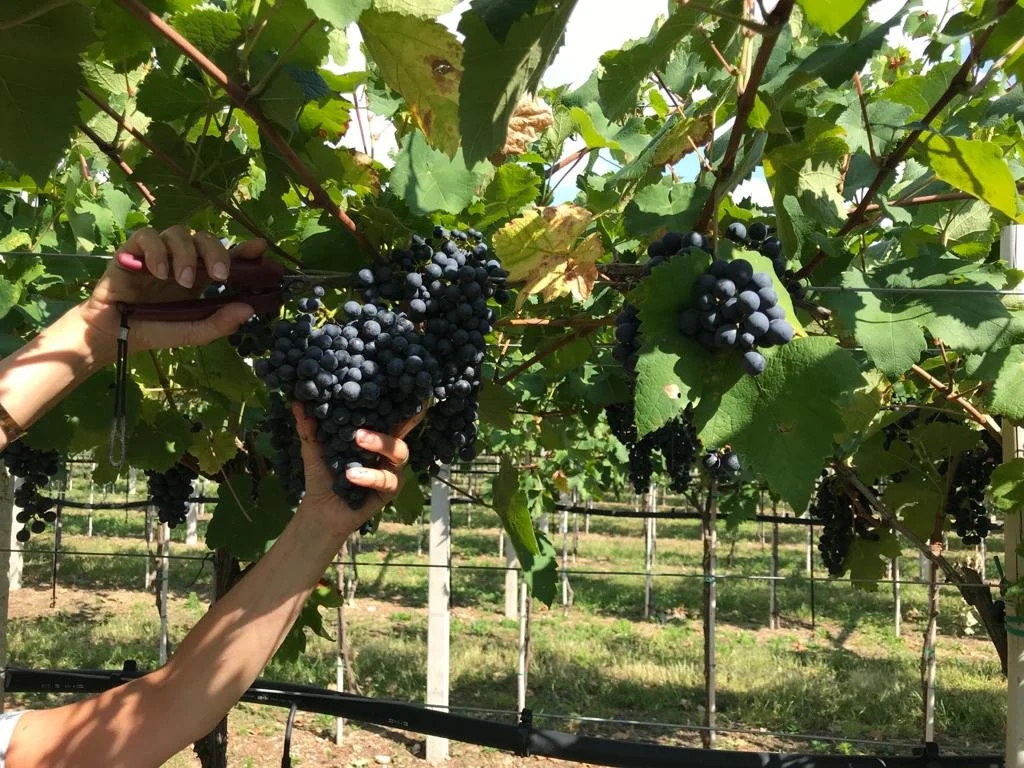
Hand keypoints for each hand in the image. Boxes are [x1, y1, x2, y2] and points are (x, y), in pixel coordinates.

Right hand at [79, 226, 264, 363]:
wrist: (115, 334)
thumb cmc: (156, 330)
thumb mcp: (193, 332)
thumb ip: (219, 323)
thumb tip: (249, 310)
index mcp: (201, 275)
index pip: (226, 254)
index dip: (244, 249)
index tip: (261, 247)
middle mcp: (182, 259)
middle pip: (205, 238)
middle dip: (217, 253)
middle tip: (220, 275)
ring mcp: (158, 252)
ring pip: (179, 233)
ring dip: (186, 255)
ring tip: (184, 281)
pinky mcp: (132, 250)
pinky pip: (148, 236)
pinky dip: (157, 251)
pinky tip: (159, 273)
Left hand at [292, 403, 424, 535]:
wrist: (320, 510)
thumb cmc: (322, 476)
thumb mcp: (314, 449)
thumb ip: (309, 427)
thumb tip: (298, 402)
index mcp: (373, 434)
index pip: (390, 416)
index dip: (400, 403)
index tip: (400, 389)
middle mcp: (387, 449)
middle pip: (401, 429)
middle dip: (384, 421)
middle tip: (359, 426)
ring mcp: (391, 469)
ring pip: (400, 452)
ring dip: (380, 443)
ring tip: (357, 441)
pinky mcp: (391, 489)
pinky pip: (387, 480)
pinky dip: (369, 475)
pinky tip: (351, 475)